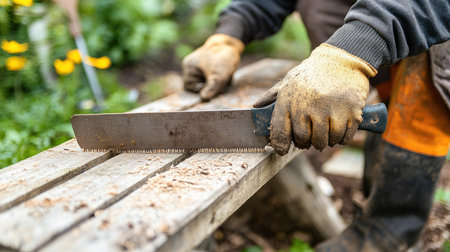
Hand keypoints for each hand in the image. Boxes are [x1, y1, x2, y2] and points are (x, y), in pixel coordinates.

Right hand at [182, 34, 243, 100]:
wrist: (232, 43)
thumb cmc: (223, 57)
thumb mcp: (218, 76)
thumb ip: (211, 89)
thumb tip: (203, 99)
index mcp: (188, 67)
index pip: (190, 88)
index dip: (202, 90)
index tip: (215, 86)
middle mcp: (191, 66)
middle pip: (199, 86)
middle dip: (213, 86)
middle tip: (224, 81)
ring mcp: (199, 66)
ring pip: (208, 84)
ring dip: (218, 83)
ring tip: (226, 76)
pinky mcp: (208, 66)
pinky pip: (212, 79)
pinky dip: (220, 79)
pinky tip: (227, 74)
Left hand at [254, 44, 376, 154]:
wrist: (342, 59)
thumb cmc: (311, 73)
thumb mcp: (288, 81)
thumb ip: (271, 96)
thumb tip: (255, 107)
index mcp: (289, 100)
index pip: (280, 133)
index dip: (280, 145)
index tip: (282, 149)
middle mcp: (308, 106)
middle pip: (305, 141)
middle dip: (306, 142)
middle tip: (310, 135)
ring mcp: (330, 110)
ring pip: (325, 142)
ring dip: (325, 140)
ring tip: (325, 129)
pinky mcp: (351, 112)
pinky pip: (343, 138)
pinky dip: (341, 138)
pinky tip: (338, 127)